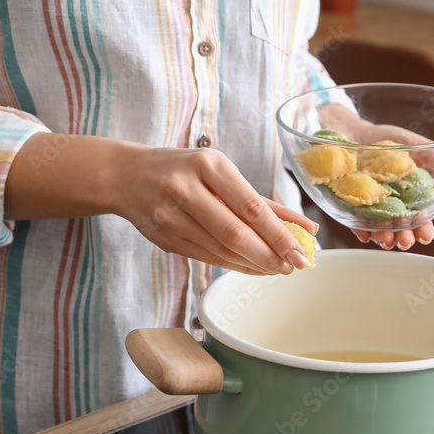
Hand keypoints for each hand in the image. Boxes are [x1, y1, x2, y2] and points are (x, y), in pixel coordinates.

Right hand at [115, 147, 316, 274]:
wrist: (128, 176)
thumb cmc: (185, 171)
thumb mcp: (222, 173)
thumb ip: (263, 202)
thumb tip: (305, 227)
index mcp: (208, 165)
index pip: (251, 207)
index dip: (280, 234)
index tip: (302, 251)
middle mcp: (186, 189)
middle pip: (236, 233)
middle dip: (270, 255)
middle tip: (295, 266)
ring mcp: (171, 216)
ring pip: (221, 250)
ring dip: (255, 264)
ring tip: (279, 268)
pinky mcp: (165, 239)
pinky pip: (208, 258)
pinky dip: (235, 266)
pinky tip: (253, 268)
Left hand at [318, 105, 433, 249]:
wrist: (353, 130)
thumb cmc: (389, 141)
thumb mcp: (419, 148)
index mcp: (411, 198)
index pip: (420, 219)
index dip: (424, 229)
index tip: (426, 236)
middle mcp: (391, 207)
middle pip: (399, 228)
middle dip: (404, 237)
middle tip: (406, 242)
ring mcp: (369, 207)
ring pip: (378, 229)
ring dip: (383, 237)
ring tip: (386, 240)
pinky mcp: (347, 204)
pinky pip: (353, 220)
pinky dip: (359, 228)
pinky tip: (364, 232)